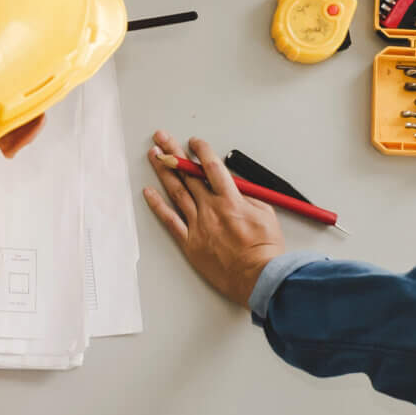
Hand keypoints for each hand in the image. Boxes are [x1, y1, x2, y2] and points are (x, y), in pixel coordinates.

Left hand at [141, 131, 284, 308]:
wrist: (258, 277)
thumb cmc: (265, 249)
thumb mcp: (266, 213)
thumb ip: (249, 196)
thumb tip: (236, 187)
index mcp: (230, 199)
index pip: (211, 167)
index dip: (201, 151)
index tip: (194, 142)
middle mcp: (210, 208)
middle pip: (189, 175)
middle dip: (174, 153)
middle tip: (162, 137)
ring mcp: (198, 225)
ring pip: (176, 192)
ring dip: (164, 171)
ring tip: (153, 155)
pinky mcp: (190, 243)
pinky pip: (170, 220)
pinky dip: (158, 205)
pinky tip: (149, 192)